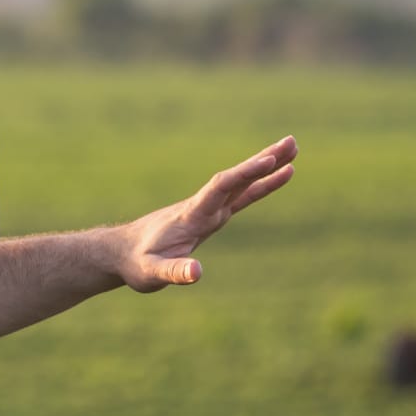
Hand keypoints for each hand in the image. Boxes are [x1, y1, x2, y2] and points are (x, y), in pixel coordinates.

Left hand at [116, 135, 297, 290]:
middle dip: (263, 162)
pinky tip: (280, 175)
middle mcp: (202, 207)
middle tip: (292, 142)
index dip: (244, 174)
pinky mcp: (210, 216)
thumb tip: (196, 272)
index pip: (220, 188)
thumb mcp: (151, 272)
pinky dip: (260, 185)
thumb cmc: (136, 263)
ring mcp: (208, 210)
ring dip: (266, 167)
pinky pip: (240, 196)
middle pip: (236, 179)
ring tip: (294, 148)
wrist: (122, 252)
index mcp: (191, 216)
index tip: (268, 160)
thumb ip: (173, 272)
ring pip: (241, 184)